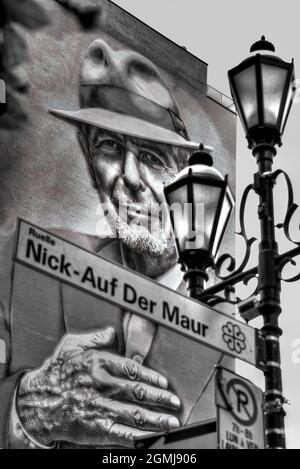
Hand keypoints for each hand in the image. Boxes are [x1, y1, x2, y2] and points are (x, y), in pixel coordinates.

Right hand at [16, 327, 179, 446]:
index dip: (152, 376)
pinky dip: (137, 436)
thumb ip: (94, 337)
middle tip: (175, 402)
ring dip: (156, 419)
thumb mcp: (71, 345)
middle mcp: (101, 385)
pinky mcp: (93, 428)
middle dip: (160, 398)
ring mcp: (98, 408)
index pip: (133, 369)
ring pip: (134, 414)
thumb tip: (112, 332)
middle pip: (138, 392)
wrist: (35, 401)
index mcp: (98, 363)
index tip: (165, 382)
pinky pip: (120, 433)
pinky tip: (150, 437)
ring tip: (171, 421)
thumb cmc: (55, 371)